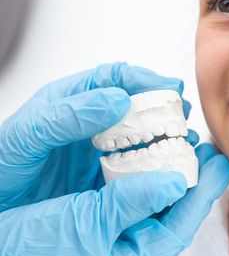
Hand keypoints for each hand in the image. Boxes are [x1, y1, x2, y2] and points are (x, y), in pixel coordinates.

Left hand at [0, 62, 196, 211]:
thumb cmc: (2, 165)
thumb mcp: (29, 134)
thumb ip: (68, 115)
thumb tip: (117, 100)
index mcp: (71, 100)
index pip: (114, 78)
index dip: (145, 79)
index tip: (168, 86)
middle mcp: (90, 122)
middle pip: (136, 105)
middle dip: (163, 106)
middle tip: (181, 114)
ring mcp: (98, 150)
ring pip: (141, 135)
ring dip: (164, 135)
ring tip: (183, 141)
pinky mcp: (104, 176)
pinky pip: (136, 165)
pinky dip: (155, 164)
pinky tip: (168, 167)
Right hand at [0, 143, 228, 255]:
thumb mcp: (86, 231)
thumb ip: (129, 205)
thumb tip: (175, 181)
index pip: (182, 223)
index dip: (204, 191)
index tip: (220, 163)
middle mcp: (130, 239)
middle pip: (173, 203)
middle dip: (191, 173)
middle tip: (207, 145)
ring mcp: (115, 220)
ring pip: (154, 188)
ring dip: (168, 162)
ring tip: (184, 135)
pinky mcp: (97, 203)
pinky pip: (128, 179)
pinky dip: (140, 159)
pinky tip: (147, 141)